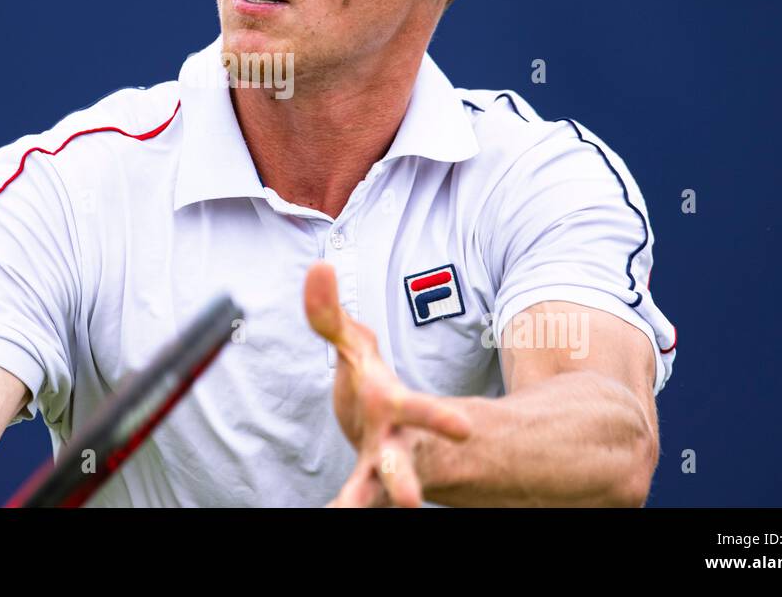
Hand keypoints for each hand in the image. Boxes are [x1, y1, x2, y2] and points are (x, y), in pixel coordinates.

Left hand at [303, 260, 471, 506]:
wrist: (380, 427)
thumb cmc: (369, 381)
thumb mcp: (353, 345)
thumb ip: (329, 311)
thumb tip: (318, 266)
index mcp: (397, 409)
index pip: (420, 411)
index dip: (438, 418)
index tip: (463, 430)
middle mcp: (393, 446)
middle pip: (402, 468)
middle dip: (405, 483)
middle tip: (409, 502)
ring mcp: (376, 471)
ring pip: (372, 493)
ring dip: (359, 503)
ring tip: (340, 514)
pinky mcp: (360, 487)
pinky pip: (351, 499)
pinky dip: (341, 506)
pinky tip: (329, 515)